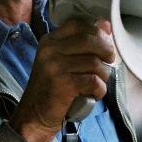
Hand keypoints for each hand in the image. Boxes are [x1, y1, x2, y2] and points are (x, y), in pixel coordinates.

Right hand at [9, 19, 114, 141]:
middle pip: (89, 40)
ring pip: (94, 62)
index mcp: (49, 41)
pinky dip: (99, 89)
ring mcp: (54, 66)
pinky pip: (93, 80)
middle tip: (108, 62)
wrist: (34, 116)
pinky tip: (92, 95)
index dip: (97, 33)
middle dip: (106, 51)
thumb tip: (105, 24)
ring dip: (103, 75)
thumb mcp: (62, 61)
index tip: (104, 46)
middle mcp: (49, 50)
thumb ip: (82, 44)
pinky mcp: (62, 84)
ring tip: (96, 84)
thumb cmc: (52, 89)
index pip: (78, 24)